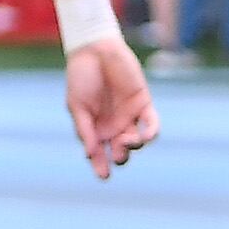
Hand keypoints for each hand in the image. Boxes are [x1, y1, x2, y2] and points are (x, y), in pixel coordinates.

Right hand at [64, 34, 158, 177]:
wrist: (94, 52)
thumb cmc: (81, 78)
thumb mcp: (76, 106)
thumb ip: (84, 129)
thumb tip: (90, 154)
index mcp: (95, 129)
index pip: (100, 154)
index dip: (101, 166)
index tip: (103, 176)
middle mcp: (113, 127)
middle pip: (121, 151)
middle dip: (120, 157)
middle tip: (117, 152)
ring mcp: (129, 117)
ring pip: (136, 141)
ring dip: (133, 145)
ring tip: (128, 141)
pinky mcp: (143, 104)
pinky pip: (151, 123)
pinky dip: (151, 132)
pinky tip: (146, 136)